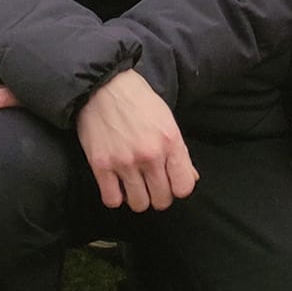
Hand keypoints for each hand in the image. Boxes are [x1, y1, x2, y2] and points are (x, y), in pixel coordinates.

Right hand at [74, 69, 197, 211]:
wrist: (103, 86)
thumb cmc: (137, 100)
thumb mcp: (166, 119)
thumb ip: (179, 151)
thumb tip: (190, 178)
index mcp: (170, 141)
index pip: (184, 187)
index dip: (178, 188)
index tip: (171, 182)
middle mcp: (149, 154)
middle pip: (162, 200)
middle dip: (159, 195)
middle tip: (152, 183)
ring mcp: (124, 162)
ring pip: (139, 204)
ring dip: (138, 197)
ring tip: (134, 184)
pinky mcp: (101, 166)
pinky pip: (112, 200)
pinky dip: (116, 196)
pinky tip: (117, 184)